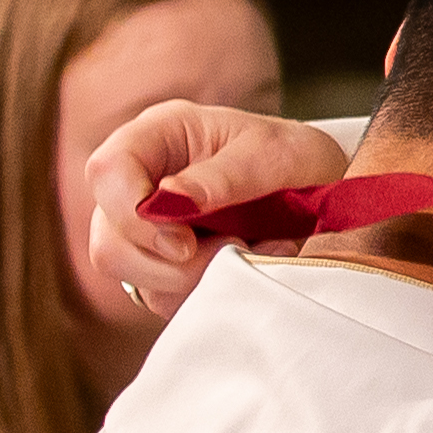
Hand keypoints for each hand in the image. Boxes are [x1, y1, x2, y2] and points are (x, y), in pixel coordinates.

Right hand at [85, 103, 348, 313]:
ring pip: (132, 276)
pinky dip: (206, 292)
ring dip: (194, 280)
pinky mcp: (161, 266)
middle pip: (109, 240)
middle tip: (235, 251)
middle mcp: (140, 181)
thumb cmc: (295, 157)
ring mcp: (145, 228)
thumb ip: (225, 176)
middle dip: (168, 263)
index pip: (107, 172)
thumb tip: (170, 199)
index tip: (185, 242)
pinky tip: (248, 266)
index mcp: (158, 135)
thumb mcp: (274, 154)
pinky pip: (162, 297)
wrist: (324, 191)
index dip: (132, 214)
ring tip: (255, 253)